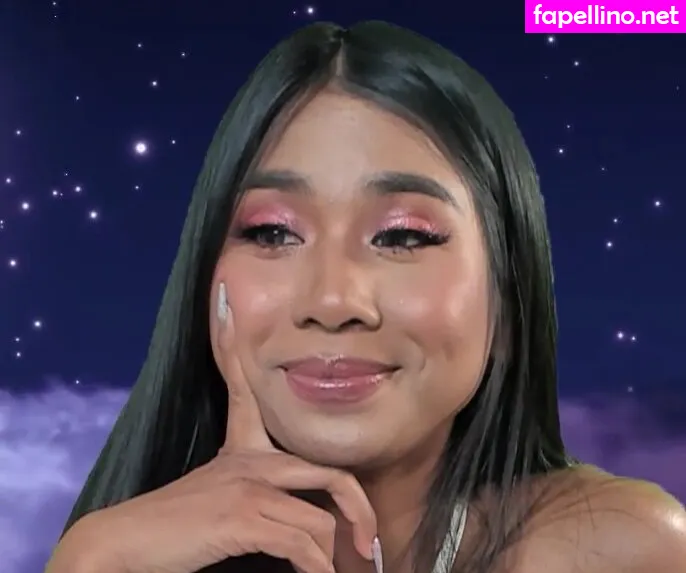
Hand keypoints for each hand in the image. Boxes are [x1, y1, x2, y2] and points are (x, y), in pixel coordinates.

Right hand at [46, 286, 377, 572]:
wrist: (122, 544)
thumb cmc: (170, 527)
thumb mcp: (215, 497)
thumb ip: (252, 493)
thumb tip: (291, 520)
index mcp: (241, 450)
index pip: (240, 382)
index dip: (233, 342)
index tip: (227, 304)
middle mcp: (249, 460)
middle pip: (328, 472)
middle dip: (359, 508)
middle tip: (370, 542)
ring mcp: (246, 484)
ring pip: (320, 518)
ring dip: (336, 556)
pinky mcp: (242, 514)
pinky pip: (301, 542)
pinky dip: (317, 569)